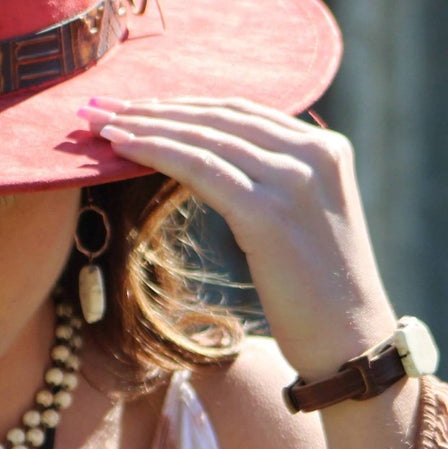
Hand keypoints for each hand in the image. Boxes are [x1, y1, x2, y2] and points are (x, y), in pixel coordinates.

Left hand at [76, 96, 395, 378]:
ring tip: (97, 125)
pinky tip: (121, 149)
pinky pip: (198, 169)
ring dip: (143, 127)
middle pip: (215, 117)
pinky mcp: (267, 213)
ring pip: (202, 138)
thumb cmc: (316, 292)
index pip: (237, 112)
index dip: (179, 105)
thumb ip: (270, 180)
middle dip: (151, 109)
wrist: (350, 343)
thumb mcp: (299, 218)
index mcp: (325, 147)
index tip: (131, 105)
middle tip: (97, 108)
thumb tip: (207, 160)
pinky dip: (154, 152)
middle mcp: (314, 152)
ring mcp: (293, 180)